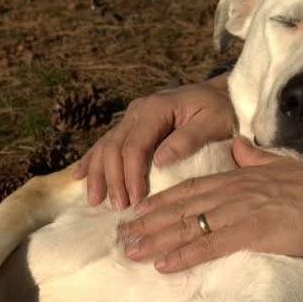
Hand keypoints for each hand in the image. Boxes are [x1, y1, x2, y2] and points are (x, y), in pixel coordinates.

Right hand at [72, 73, 234, 209]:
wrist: (222, 94)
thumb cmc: (221, 111)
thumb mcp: (212, 122)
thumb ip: (187, 140)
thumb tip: (160, 161)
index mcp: (156, 108)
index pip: (135, 146)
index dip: (131, 174)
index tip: (134, 200)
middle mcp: (138, 110)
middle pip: (114, 147)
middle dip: (112, 179)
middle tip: (116, 207)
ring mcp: (131, 117)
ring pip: (105, 146)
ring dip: (98, 174)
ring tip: (95, 200)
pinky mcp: (131, 125)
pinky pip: (105, 143)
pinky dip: (92, 160)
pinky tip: (79, 176)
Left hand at [117, 137, 302, 271]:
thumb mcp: (285, 167)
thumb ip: (259, 159)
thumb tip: (241, 149)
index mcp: (241, 176)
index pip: (191, 189)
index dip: (161, 202)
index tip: (138, 213)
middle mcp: (235, 190)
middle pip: (181, 207)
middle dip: (148, 222)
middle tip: (121, 237)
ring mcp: (242, 210)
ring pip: (189, 225)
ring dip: (156, 240)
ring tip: (130, 252)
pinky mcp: (253, 231)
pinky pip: (210, 245)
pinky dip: (184, 255)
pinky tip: (163, 265)